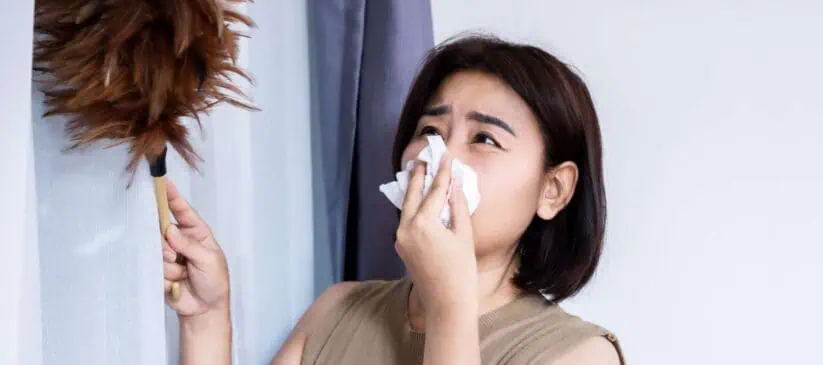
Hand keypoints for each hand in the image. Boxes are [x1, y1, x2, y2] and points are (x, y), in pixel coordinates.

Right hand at [162, 179, 229, 317]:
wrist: (205, 308)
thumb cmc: (214, 281)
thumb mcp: (209, 261)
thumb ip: (190, 246)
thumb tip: (170, 230)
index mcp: (196, 232)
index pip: (182, 211)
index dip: (172, 196)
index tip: (162, 182)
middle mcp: (179, 240)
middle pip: (162, 231)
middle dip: (168, 246)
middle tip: (178, 258)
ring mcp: (167, 255)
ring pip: (157, 252)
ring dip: (171, 267)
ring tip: (184, 275)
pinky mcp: (158, 270)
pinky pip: (154, 269)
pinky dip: (167, 278)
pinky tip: (177, 284)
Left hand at [395, 154, 477, 315]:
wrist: (446, 303)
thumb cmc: (461, 271)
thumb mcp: (464, 235)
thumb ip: (457, 206)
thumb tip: (455, 184)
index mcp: (423, 224)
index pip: (435, 191)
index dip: (442, 173)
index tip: (446, 157)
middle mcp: (406, 229)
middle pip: (412, 195)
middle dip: (418, 176)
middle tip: (422, 158)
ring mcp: (400, 239)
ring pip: (406, 208)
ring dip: (412, 190)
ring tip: (416, 173)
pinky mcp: (401, 247)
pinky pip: (406, 221)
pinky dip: (412, 208)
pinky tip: (417, 200)